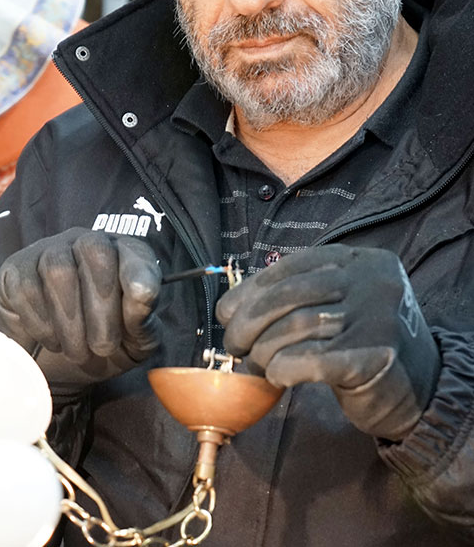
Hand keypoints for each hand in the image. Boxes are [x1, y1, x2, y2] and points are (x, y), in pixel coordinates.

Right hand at [0, 228, 160, 395]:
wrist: (51, 366)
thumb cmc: (100, 347)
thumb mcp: (132, 344)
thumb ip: (143, 321)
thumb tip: (143, 295)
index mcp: (124, 257)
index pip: (135, 252)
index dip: (139, 271)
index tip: (143, 296)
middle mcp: (87, 243)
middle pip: (95, 251)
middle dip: (102, 306)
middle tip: (102, 347)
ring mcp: (48, 251)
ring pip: (58, 269)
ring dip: (70, 320)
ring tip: (76, 351)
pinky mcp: (16, 269)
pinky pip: (26, 287)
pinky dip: (41, 322)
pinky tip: (51, 339)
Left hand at [216, 245, 440, 440]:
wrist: (421, 388)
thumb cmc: (362, 341)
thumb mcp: (336, 304)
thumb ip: (294, 296)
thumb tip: (230, 308)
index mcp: (359, 259)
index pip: (292, 266)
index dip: (251, 290)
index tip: (226, 313)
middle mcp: (371, 281)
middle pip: (290, 296)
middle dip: (250, 321)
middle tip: (234, 343)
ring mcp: (376, 317)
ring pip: (296, 326)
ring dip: (263, 348)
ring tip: (254, 362)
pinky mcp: (374, 357)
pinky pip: (311, 359)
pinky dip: (283, 368)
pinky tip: (277, 376)